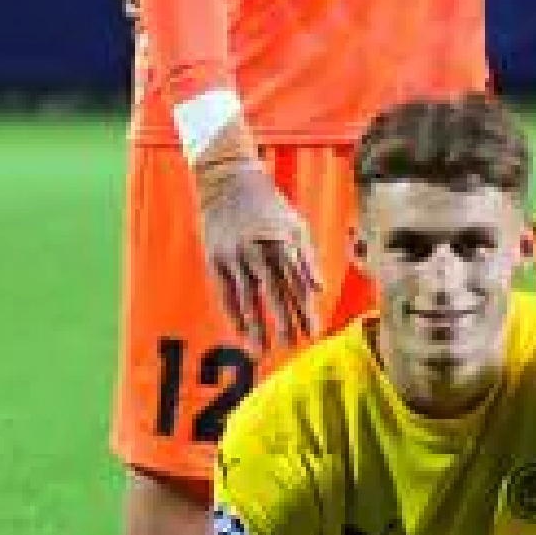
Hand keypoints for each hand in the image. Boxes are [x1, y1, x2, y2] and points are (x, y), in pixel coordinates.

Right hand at [192, 152, 320, 354]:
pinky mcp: (215, 259)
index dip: (305, 311)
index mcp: (283, 242)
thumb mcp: (296, 225)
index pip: (297, 284)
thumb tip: (319, 290)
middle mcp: (259, 251)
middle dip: (284, 323)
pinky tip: (241, 333)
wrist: (228, 182)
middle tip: (292, 348)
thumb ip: (307, 258)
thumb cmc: (270, 207)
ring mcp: (234, 256)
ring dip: (256, 327)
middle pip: (274, 294)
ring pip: (248, 299)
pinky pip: (225, 293)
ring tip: (264, 352)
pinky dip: (233, 314)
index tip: (313, 334)